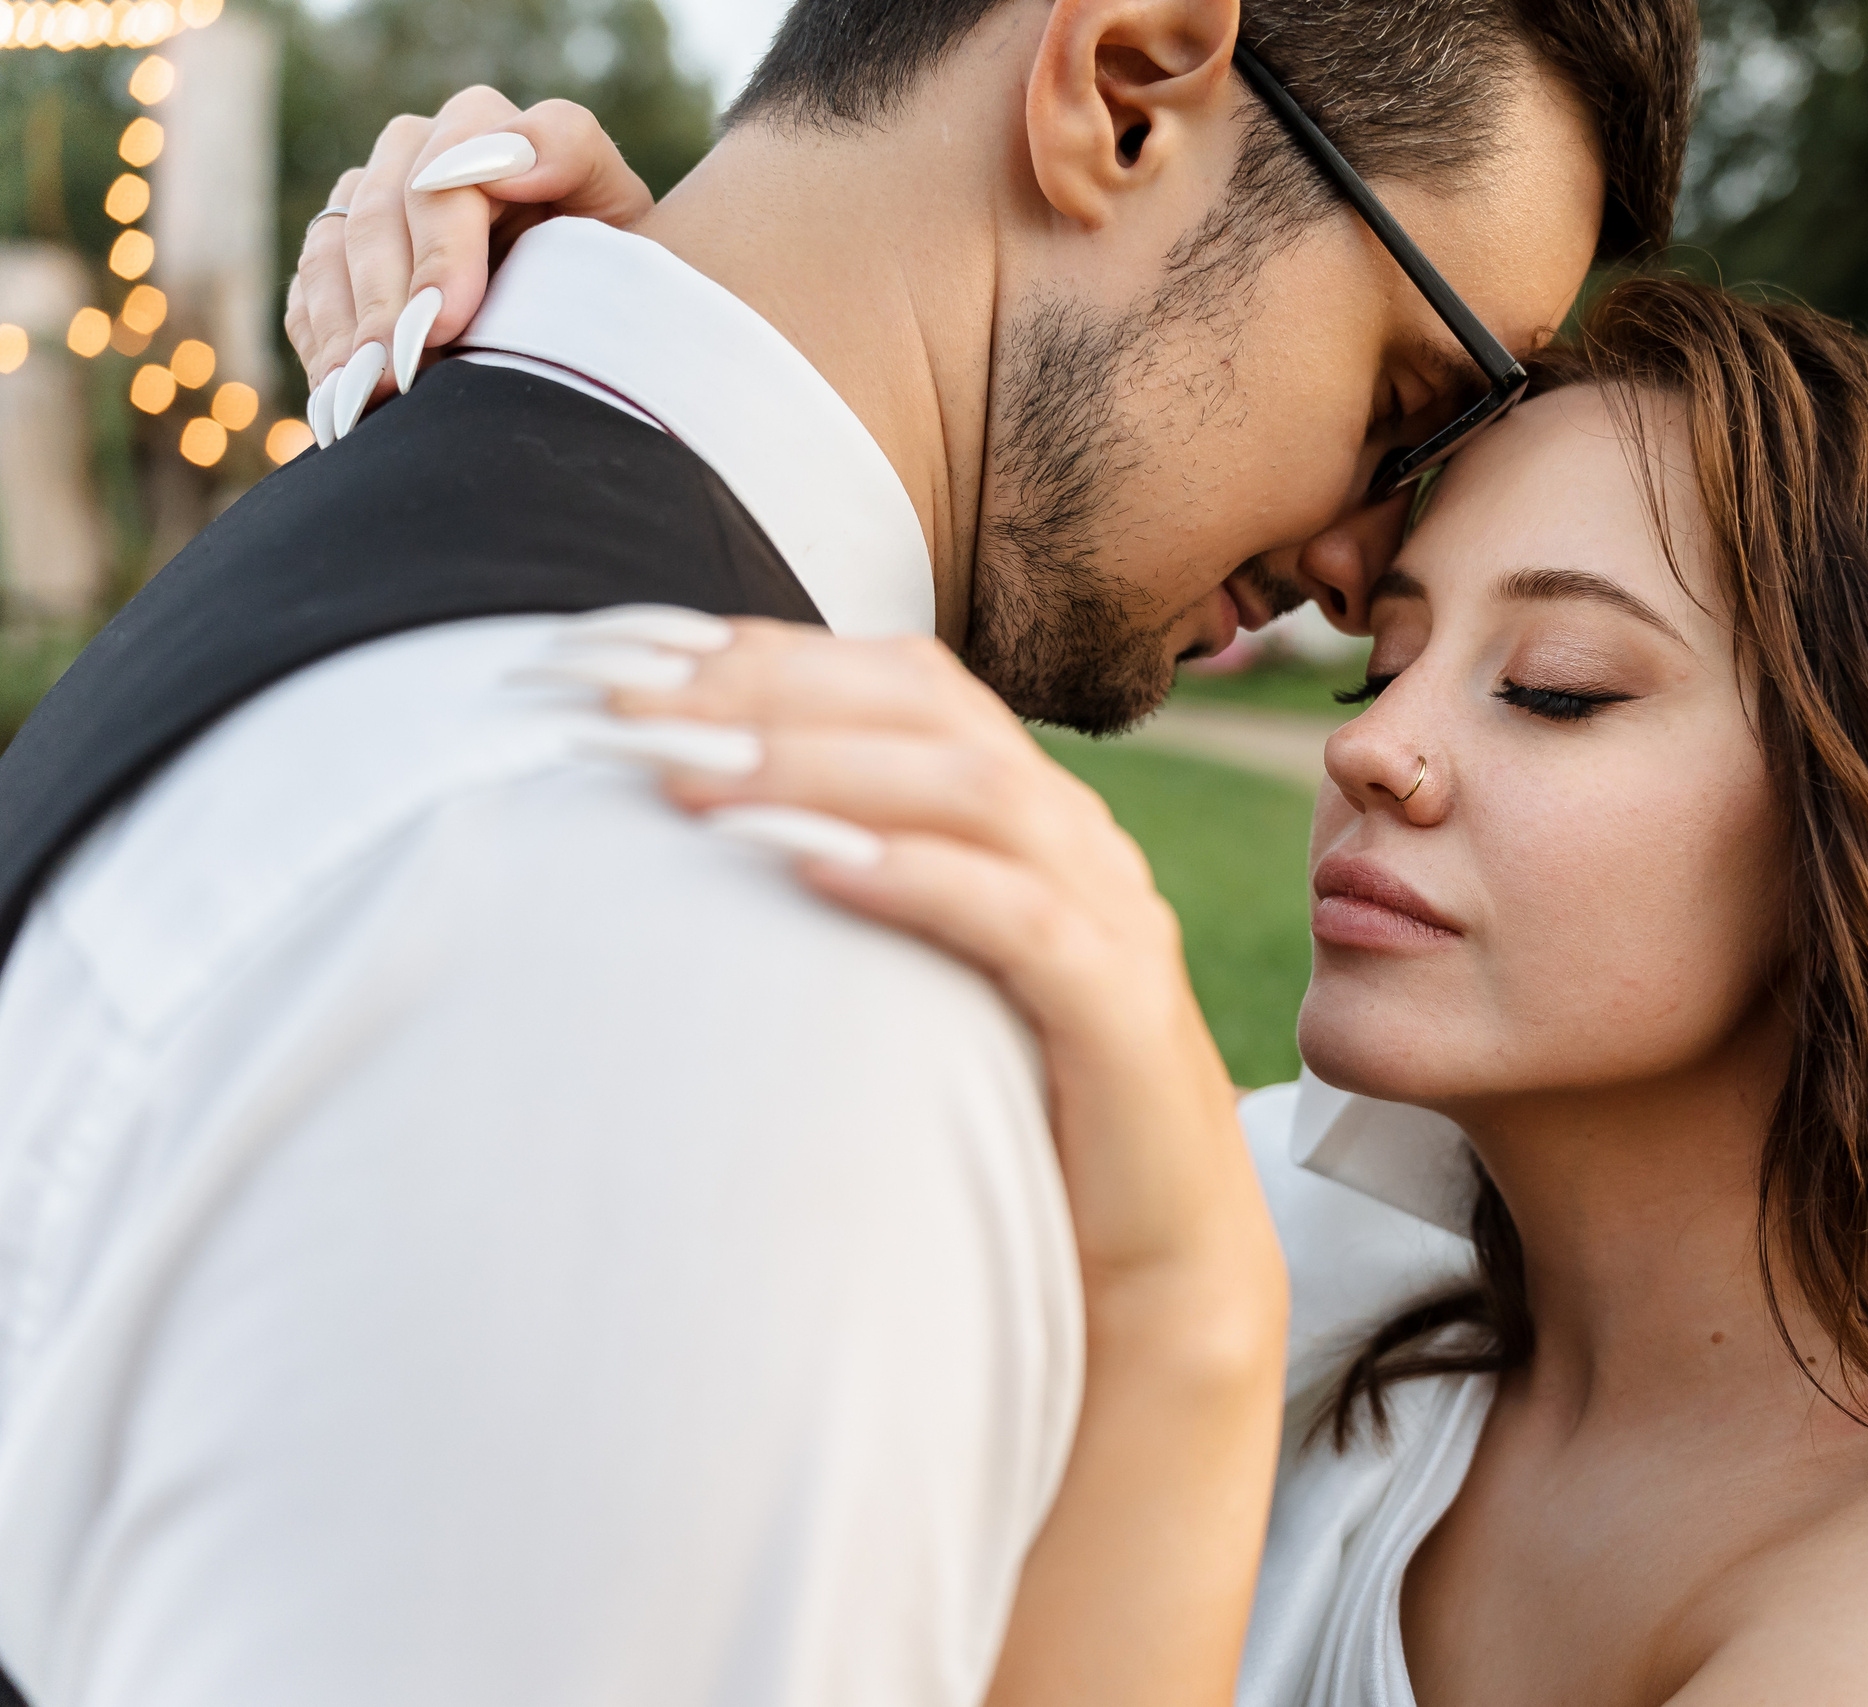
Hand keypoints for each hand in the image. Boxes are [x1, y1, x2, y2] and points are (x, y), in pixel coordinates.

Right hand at [286, 90, 650, 438]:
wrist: (579, 319)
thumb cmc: (608, 263)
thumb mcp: (615, 209)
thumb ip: (571, 155)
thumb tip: (506, 160)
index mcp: (486, 128)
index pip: (450, 171)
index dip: (443, 247)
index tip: (446, 319)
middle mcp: (419, 150)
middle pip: (382, 214)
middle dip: (389, 299)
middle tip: (401, 369)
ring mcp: (370, 197)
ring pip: (334, 248)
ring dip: (349, 327)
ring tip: (367, 393)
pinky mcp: (338, 249)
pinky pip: (309, 289)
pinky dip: (324, 343)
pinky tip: (342, 394)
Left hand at [567, 615, 1283, 1308]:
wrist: (1153, 1256)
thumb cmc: (1011, 1111)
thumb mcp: (917, 976)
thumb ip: (849, 891)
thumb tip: (681, 833)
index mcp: (1027, 815)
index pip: (902, 681)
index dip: (769, 653)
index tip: (628, 657)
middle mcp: (1076, 840)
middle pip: (932, 707)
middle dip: (772, 692)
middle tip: (630, 714)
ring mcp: (1111, 916)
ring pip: (975, 789)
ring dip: (823, 768)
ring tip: (695, 780)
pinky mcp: (1122, 1009)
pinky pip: (1021, 918)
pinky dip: (915, 877)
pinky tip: (813, 865)